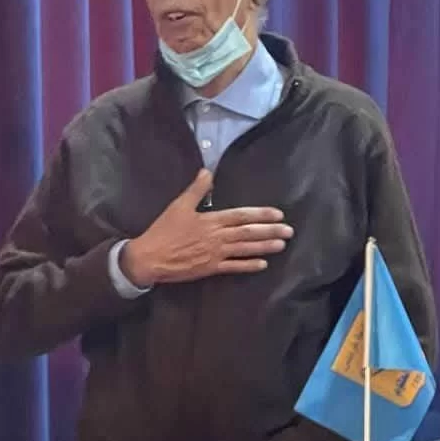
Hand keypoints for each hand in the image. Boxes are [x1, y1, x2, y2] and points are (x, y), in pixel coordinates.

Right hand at [120, 170, 292, 286]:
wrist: (150, 257)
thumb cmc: (163, 230)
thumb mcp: (178, 206)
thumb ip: (195, 189)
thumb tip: (207, 172)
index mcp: (211, 220)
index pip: (241, 215)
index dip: (261, 215)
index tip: (278, 214)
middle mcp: (217, 237)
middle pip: (248, 233)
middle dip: (270, 231)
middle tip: (289, 231)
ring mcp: (215, 254)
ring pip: (245, 249)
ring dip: (264, 246)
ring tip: (281, 245)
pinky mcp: (211, 268)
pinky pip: (234, 267)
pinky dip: (249, 265)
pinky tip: (263, 264)